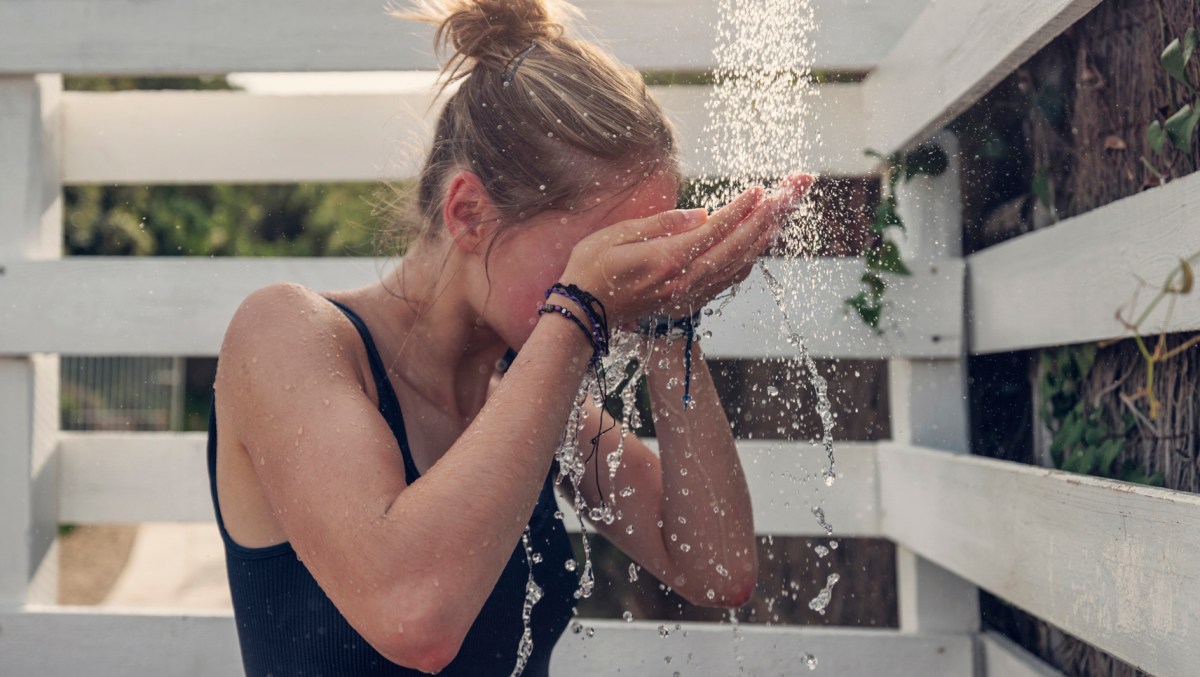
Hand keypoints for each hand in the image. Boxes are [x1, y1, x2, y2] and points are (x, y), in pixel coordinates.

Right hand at [560, 173, 813, 325]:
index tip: (758, 191)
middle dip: (763, 221)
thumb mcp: (619, 235)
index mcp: (667, 260)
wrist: (583, 313)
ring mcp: (687, 294)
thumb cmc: (592, 268)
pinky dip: (745, 263)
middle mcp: (684, 280)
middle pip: (735, 248)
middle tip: (783, 199)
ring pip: (736, 266)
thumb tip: (703, 214)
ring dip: (759, 242)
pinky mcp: (686, 302)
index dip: (740, 209)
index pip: (715, 230)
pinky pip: (726, 282)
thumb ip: (663, 224)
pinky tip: (754, 249)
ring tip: (778, 218)